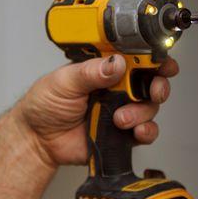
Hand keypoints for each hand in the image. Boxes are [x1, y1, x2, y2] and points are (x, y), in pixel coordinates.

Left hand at [14, 54, 176, 166]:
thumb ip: (91, 71)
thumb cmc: (45, 106)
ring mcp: (124, 109)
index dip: (154, 58)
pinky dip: (147, 131)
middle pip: (153, 81)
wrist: (37, 141)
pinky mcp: (124, 132)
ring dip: (142, 112)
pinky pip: (147, 131)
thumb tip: (116, 63)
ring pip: (151, 107)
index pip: (138, 58)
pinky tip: (136, 130)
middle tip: (152, 89)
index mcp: (107, 68)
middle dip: (159, 85)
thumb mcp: (64, 81)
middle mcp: (120, 87)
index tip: (160, 62)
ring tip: (121, 118)